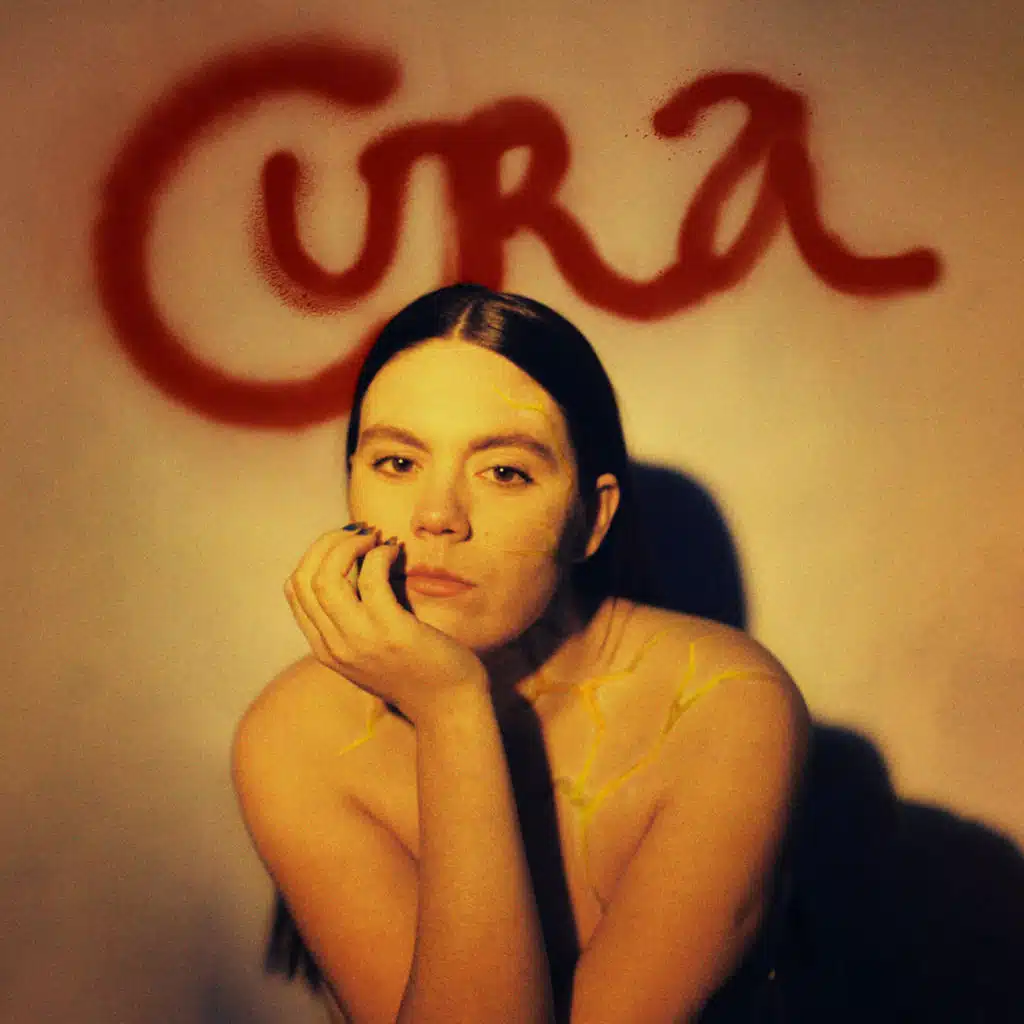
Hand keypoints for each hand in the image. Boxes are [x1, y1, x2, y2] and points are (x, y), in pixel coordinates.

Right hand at [284, 524, 488, 723]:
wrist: (449, 706)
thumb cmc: (418, 671)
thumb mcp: (370, 649)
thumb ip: (353, 619)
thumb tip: (353, 564)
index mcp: (325, 648)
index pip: (295, 589)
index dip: (315, 554)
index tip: (343, 542)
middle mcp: (334, 645)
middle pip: (305, 577)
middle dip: (328, 543)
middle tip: (358, 532)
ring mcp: (360, 640)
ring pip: (327, 576)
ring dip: (349, 545)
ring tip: (375, 538)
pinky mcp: (390, 631)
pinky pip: (370, 578)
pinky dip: (379, 555)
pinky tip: (394, 552)